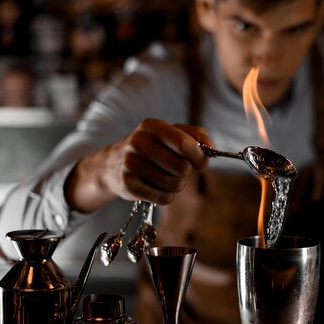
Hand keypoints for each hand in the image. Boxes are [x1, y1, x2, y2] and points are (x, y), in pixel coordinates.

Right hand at [66, 118, 213, 212]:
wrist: (112, 164)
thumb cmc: (152, 147)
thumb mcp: (171, 133)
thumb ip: (196, 136)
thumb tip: (210, 148)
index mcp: (152, 126)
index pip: (184, 143)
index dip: (199, 156)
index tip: (201, 162)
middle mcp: (138, 142)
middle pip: (182, 167)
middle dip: (187, 172)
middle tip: (180, 170)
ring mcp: (131, 164)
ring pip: (174, 184)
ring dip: (177, 184)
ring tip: (167, 177)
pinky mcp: (128, 185)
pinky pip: (164, 198)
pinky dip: (167, 195)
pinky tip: (157, 187)